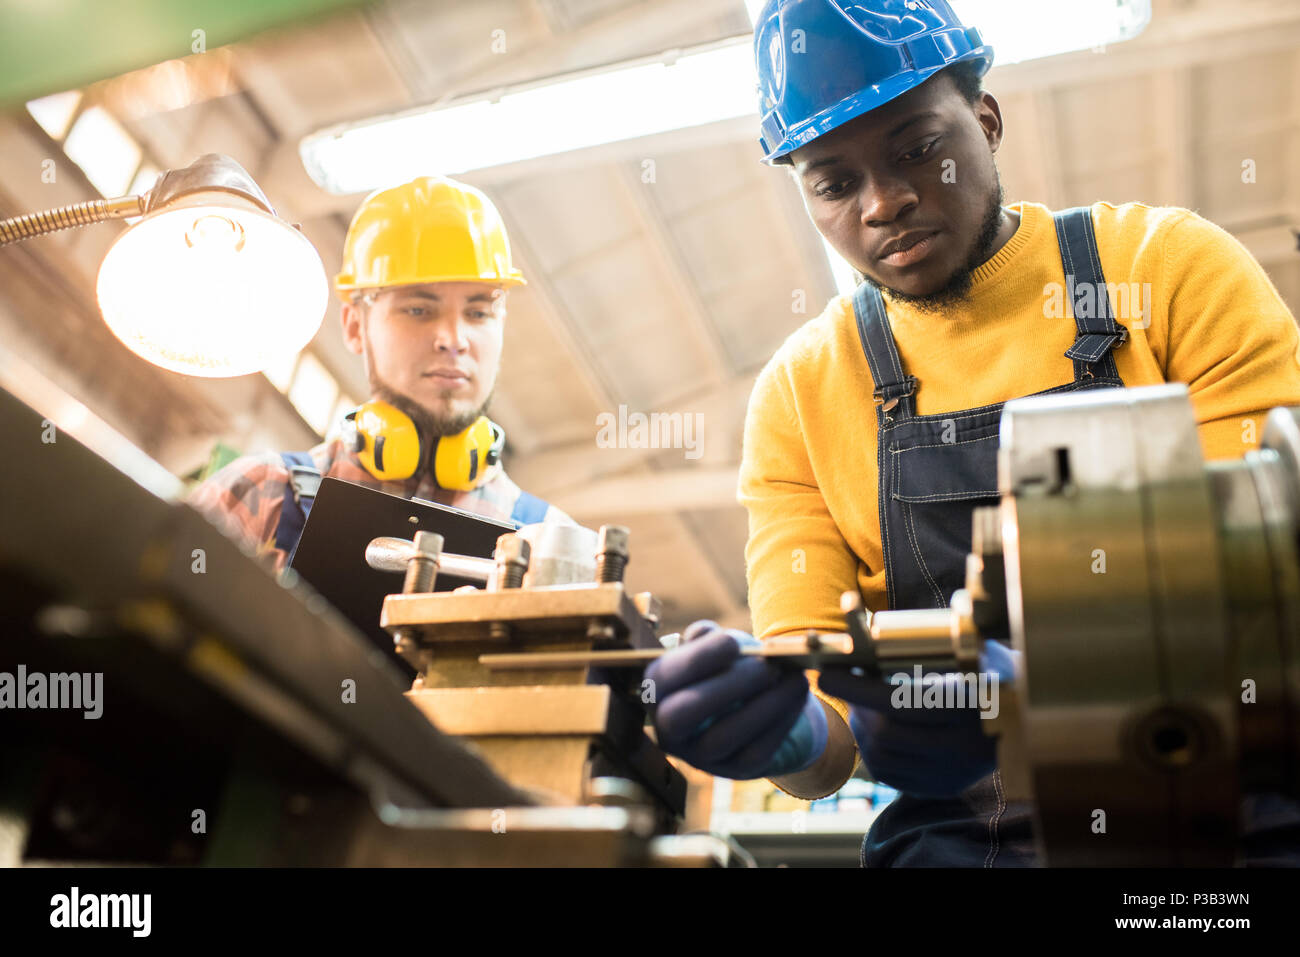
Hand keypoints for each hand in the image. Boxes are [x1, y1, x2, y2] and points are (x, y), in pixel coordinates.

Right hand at [645, 620, 828, 779]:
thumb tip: (704, 634)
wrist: (761, 702)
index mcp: (658, 692)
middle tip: (765, 666)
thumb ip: (707, 637)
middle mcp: (669, 730)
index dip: (695, 661)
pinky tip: (797, 695)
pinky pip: (756, 751)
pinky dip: (781, 720)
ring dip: (762, 705)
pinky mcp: (735, 769)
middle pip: (680, 716)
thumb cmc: (732, 667)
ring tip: (792, 677)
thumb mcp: (717, 648)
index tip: (732, 643)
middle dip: (725, 687)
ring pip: (721, 738)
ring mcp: (700, 756)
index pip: (660, 679)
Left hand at [817, 641, 1016, 797]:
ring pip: (885, 758)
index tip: (827, 674)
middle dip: (854, 707)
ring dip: (860, 729)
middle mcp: (964, 746)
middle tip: (839, 684)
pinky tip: (872, 728)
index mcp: (972, 706)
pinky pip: (894, 775)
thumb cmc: (997, 669)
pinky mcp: (946, 786)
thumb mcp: (977, 646)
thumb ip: (937, 635)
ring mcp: (955, 772)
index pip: (901, 702)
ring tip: (857, 703)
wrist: (1035, 717)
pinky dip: (873, 751)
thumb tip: (883, 621)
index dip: (858, 689)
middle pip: (888, 733)